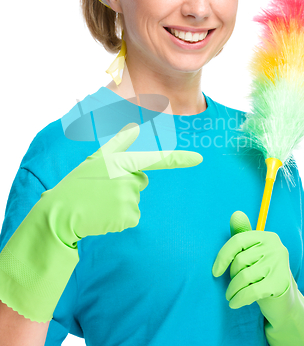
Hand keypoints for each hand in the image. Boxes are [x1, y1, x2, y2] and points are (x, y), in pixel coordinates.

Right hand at [44, 122, 202, 241]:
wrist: (61, 212)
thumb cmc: (78, 183)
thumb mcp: (96, 159)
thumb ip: (119, 143)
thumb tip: (134, 126)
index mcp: (121, 161)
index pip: (156, 159)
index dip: (179, 159)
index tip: (199, 158)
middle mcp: (128, 178)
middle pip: (140, 181)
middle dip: (126, 185)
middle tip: (102, 190)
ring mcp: (129, 198)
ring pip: (134, 201)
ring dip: (120, 204)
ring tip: (100, 203)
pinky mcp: (128, 217)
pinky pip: (132, 217)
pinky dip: (120, 219)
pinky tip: (103, 215)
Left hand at [212, 211, 290, 308]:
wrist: (284, 301)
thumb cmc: (262, 275)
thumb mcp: (253, 254)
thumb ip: (243, 237)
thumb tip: (235, 214)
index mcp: (268, 236)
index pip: (237, 240)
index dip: (223, 256)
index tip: (215, 272)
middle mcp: (276, 248)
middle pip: (240, 260)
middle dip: (231, 276)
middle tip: (232, 286)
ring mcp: (280, 265)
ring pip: (243, 277)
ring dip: (233, 290)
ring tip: (231, 296)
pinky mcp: (280, 284)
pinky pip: (250, 291)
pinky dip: (238, 299)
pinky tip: (234, 303)